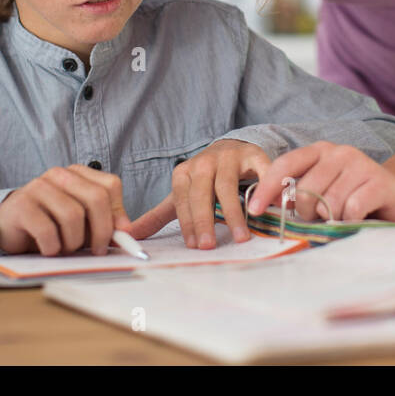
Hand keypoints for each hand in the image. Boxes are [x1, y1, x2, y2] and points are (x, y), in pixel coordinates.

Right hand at [0, 165, 131, 255]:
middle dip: (102, 231)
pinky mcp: (20, 206)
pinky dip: (53, 247)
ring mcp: (37, 187)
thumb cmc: (51, 225)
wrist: (8, 228)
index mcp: (77, 173)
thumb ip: (105, 222)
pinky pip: (47, 231)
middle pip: (95, 198)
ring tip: (65, 249)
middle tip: (97, 251)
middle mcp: (58, 175)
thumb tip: (126, 231)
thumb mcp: (82, 222)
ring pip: (72, 216)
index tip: (119, 235)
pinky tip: (49, 250)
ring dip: (73, 242)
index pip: (110, 186)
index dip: (118, 213)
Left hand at [128, 139, 270, 248]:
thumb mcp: (180, 195)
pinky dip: (264, 189)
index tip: (195, 246)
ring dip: (234, 213)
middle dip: (204, 220)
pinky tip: (265, 207)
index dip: (188, 224)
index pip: (183, 201)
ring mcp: (229, 157)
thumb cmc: (204, 180)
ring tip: (240, 237)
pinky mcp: (252, 155)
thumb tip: (128, 235)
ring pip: (228, 186)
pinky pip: (258, 173)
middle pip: (202, 193)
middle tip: (209, 246)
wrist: (231, 149)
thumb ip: (157, 216)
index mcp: (183, 173)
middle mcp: (204, 162)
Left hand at [246, 141, 394, 224]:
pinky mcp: (378, 182)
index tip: (255, 211)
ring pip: (328, 202)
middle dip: (308, 213)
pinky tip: (359, 217)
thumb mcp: (325, 189)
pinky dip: (350, 220)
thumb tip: (267, 210)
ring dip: (332, 218)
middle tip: (322, 218)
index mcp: (320, 151)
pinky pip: (351, 209)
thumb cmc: (357, 196)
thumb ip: (301, 193)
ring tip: (344, 216)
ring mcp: (360, 165)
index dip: (267, 187)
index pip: (285, 165)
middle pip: (306, 190)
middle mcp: (339, 152)